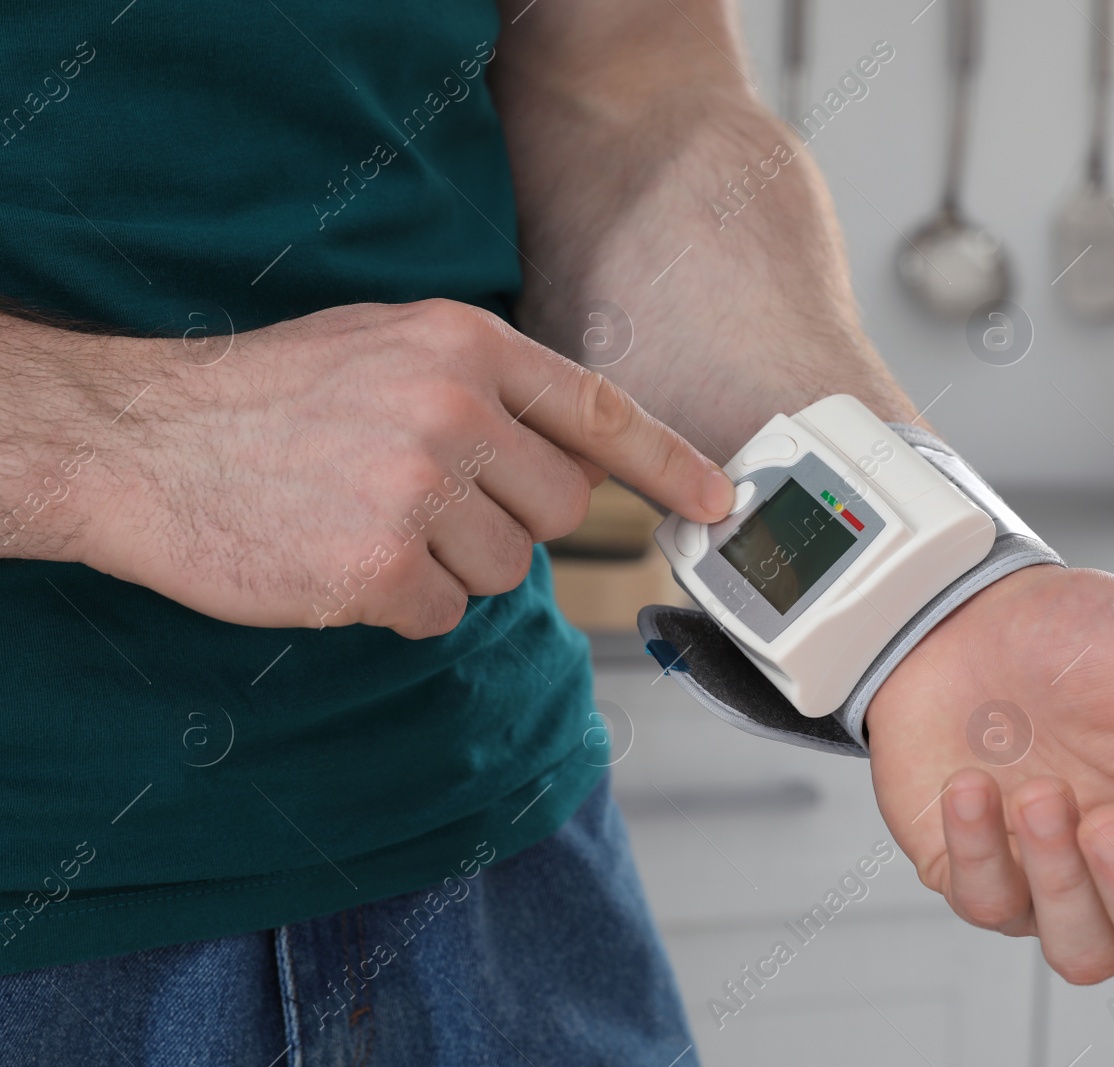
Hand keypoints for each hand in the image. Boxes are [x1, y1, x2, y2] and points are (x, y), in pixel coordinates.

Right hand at [77, 299, 732, 637]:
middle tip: (429, 505)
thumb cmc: (269, 396)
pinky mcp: (376, 566)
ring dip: (448, 566)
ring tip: (366, 521)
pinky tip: (339, 560)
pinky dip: (398, 605)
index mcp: (463, 346)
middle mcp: (453, 409)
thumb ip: (490, 389)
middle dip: (512, 524)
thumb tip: (583, 456)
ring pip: (505, 571)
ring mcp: (416, 488)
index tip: (718, 500)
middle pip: (561, 510)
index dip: (669, 464)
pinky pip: (440, 615)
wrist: (143, 439)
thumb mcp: (391, 348)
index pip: (601, 411)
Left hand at [865, 565, 1113, 998]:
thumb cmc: (1095, 636)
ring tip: (1039, 788)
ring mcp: (1057, 883)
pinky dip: (982, 854)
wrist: (968, 608)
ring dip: (1059, 881)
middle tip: (1108, 819)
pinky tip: (974, 785)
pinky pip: (990, 911)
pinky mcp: (980, 874)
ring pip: (1084, 959)